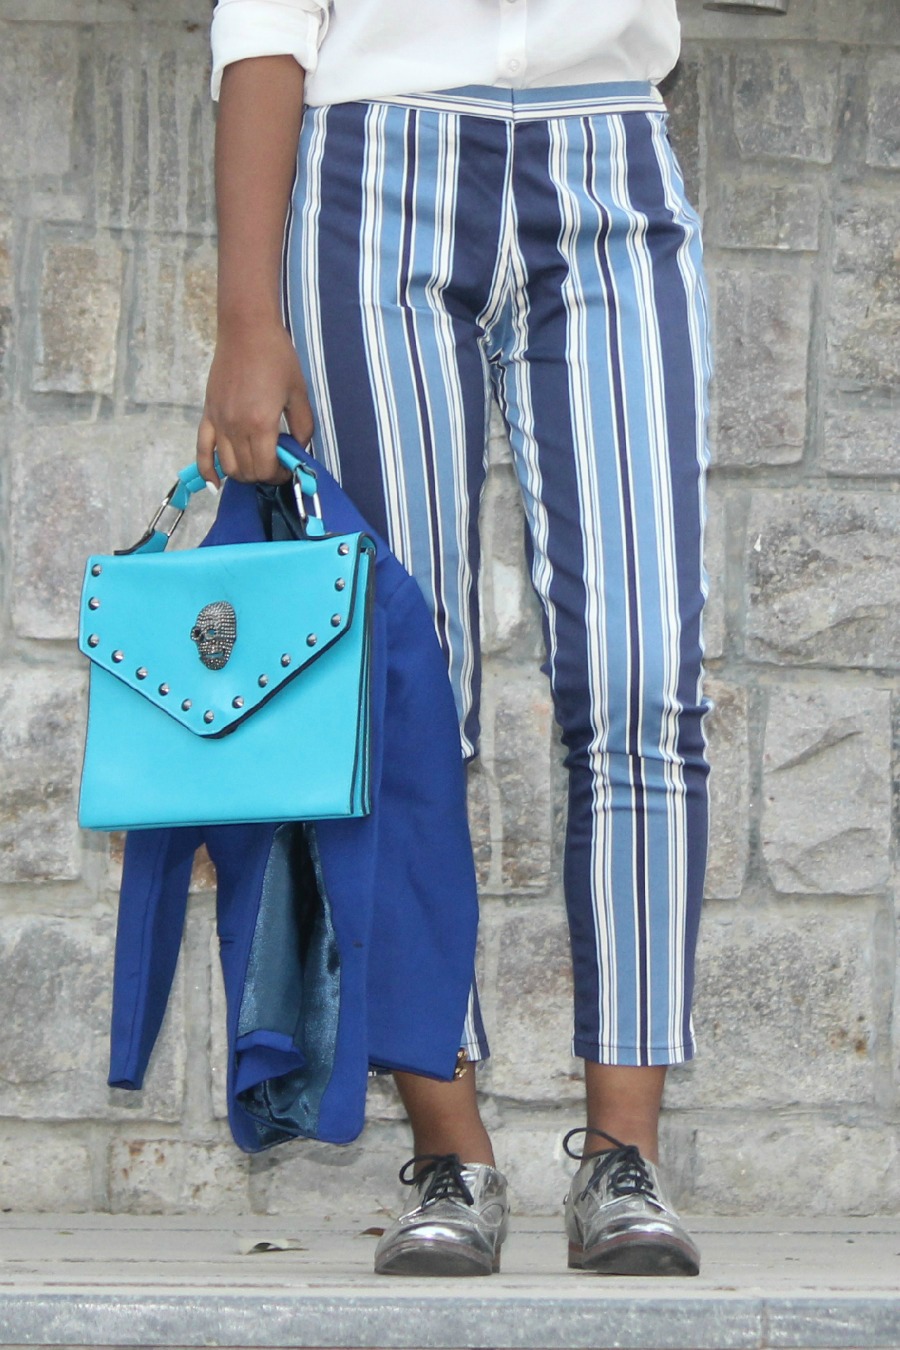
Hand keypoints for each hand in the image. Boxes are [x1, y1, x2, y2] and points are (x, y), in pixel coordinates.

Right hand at [196, 317, 313, 485]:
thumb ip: (303, 426)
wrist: (247, 330)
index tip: (287, 470)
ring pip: (227, 467)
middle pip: (247, 471)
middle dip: (263, 476)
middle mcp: (236, 427)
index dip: (278, 476)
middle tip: (275, 467)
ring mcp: (219, 422)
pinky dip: (207, 471)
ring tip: (255, 467)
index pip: (266, 468)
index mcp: (261, 424)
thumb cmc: (276, 357)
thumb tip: (300, 449)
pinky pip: (202, 450)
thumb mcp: (298, 392)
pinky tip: (215, 484)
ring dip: (242, 474)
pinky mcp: (208, 415)